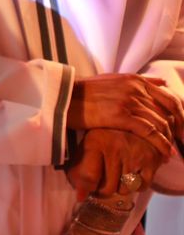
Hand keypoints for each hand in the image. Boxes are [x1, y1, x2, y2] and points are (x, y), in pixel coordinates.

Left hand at [66, 127, 165, 198]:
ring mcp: (134, 155)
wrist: (133, 121)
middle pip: (108, 188)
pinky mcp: (151, 161)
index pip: (89, 176)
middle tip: (102, 184)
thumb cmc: (105, 137)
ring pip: (124, 190)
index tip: (82, 194)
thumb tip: (80, 197)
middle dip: (103, 191)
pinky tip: (130, 174)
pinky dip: (135, 186)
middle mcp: (115, 148)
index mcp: (95, 142)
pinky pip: (141, 187)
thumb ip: (79, 170)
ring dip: (119, 187)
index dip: (84, 189)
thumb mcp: (87, 145)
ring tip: (116, 175)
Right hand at [68, 74, 183, 157]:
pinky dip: (161, 144)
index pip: (169, 98)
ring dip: (170, 140)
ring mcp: (129, 101)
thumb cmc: (85, 91)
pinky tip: (164, 154)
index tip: (182, 131)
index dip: (181, 116)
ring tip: (170, 153)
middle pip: (169, 112)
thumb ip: (138, 82)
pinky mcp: (122, 115)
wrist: (63, 97)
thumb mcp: (113, 80)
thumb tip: (162, 83)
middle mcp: (135, 88)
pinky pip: (150, 132)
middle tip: (182, 144)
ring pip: (161, 123)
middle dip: (180, 130)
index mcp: (135, 80)